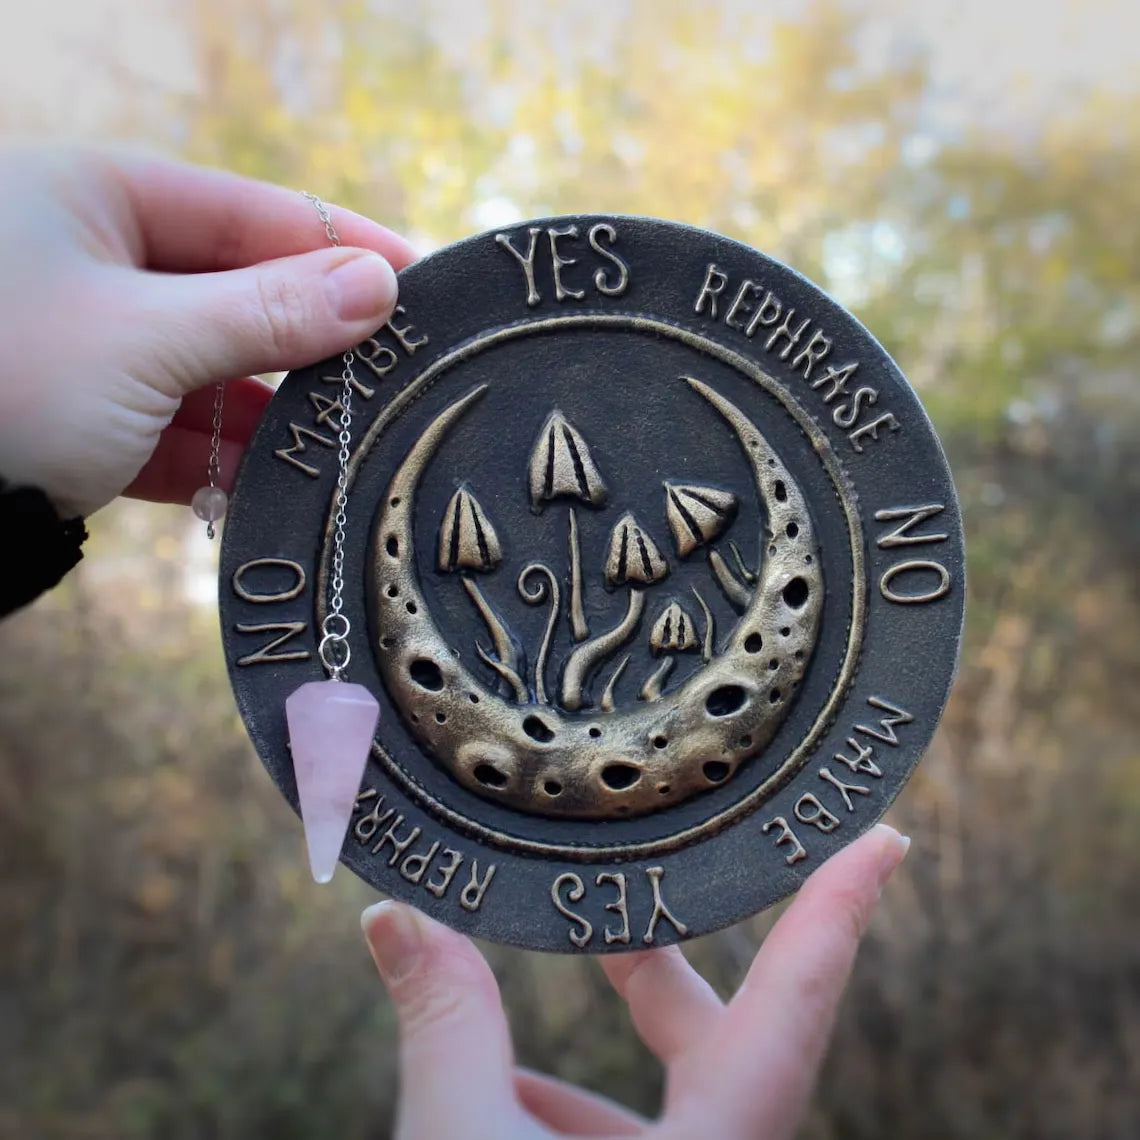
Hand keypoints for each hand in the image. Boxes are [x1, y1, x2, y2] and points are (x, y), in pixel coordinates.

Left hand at [0, 145, 415, 517]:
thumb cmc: (3, 381)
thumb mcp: (147, 339)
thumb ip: (267, 312)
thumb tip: (377, 285)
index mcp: (97, 197)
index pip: (251, 212)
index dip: (339, 249)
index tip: (417, 284)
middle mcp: (94, 261)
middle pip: (237, 294)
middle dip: (308, 342)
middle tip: (387, 374)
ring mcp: (89, 344)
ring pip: (211, 371)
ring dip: (265, 414)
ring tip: (329, 444)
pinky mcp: (83, 420)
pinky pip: (174, 430)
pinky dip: (215, 461)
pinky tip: (255, 486)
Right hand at [361, 823, 908, 1139]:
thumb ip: (445, 1023)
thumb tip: (395, 918)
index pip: (795, 1006)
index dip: (839, 911)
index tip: (884, 837)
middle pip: (721, 1044)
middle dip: (657, 969)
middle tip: (614, 903)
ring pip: (660, 1111)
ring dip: (580, 1062)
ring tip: (498, 1016)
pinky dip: (558, 1123)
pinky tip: (497, 1099)